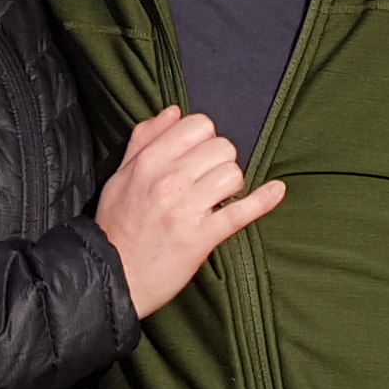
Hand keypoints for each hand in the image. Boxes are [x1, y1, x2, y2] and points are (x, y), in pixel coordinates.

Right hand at [94, 106, 286, 317]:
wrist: (112, 276)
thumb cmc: (116, 225)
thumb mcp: (120, 176)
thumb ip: (145, 139)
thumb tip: (174, 112)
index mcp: (148, 161)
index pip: (197, 126)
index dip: (204, 138)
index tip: (200, 155)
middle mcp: (167, 180)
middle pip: (221, 147)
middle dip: (220, 161)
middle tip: (209, 179)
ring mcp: (185, 210)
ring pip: (232, 174)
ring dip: (231, 185)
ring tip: (218, 197)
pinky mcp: (201, 237)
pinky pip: (240, 212)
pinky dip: (263, 200)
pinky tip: (276, 191)